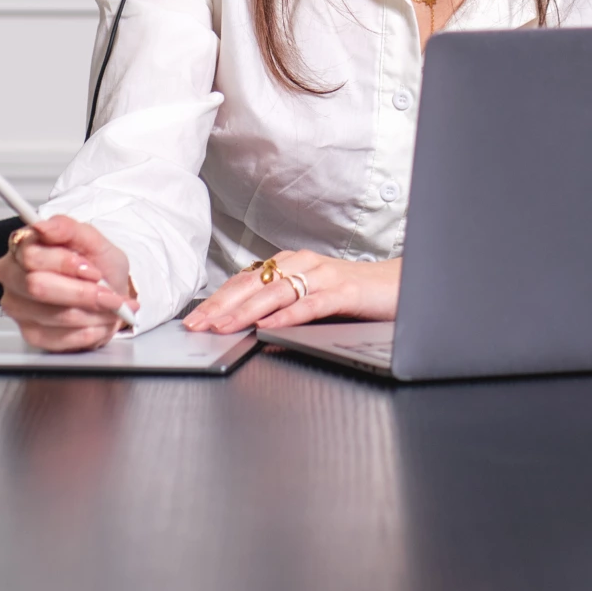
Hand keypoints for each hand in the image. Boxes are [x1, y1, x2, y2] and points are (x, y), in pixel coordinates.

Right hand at [0, 214, 135, 352]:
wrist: (109, 295)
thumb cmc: (98, 267)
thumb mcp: (93, 241)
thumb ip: (69, 229)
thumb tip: (43, 225)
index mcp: (22, 247)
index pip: (31, 256)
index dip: (65, 263)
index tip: (93, 269)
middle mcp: (13, 277)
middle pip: (37, 287)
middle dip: (82, 292)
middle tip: (108, 294)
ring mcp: (18, 308)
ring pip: (53, 314)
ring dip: (90, 313)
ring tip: (108, 308)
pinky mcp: (30, 334)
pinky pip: (59, 338)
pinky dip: (88, 331)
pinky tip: (97, 321)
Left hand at [184, 251, 400, 335]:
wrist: (397, 286)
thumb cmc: (351, 294)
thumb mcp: (309, 297)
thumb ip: (280, 306)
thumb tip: (244, 326)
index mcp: (290, 263)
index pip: (245, 281)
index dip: (217, 300)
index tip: (194, 319)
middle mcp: (303, 264)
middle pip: (254, 284)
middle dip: (222, 307)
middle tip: (198, 326)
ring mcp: (323, 276)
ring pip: (278, 292)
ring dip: (247, 311)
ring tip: (225, 327)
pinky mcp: (344, 291)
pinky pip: (311, 304)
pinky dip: (289, 315)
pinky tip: (271, 327)